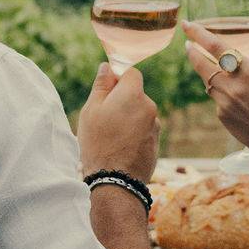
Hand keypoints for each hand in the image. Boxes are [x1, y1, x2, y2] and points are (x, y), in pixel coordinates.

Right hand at [77, 62, 158, 181]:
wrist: (116, 181)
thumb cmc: (99, 143)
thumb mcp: (91, 110)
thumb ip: (101, 85)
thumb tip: (107, 67)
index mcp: (134, 94)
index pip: (132, 73)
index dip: (118, 79)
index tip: (106, 93)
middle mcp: (150, 107)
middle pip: (136, 94)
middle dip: (122, 101)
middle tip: (103, 118)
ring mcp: (155, 125)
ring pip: (139, 113)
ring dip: (128, 118)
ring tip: (111, 137)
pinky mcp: (156, 142)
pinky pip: (143, 129)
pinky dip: (134, 133)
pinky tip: (120, 148)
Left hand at [183, 13, 248, 161]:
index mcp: (248, 70)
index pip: (216, 47)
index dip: (198, 33)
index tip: (187, 24)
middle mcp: (232, 85)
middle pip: (201, 63)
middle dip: (192, 51)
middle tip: (188, 42)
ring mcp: (224, 102)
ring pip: (207, 79)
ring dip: (205, 70)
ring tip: (207, 62)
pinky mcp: (221, 115)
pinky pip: (215, 97)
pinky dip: (219, 90)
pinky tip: (232, 93)